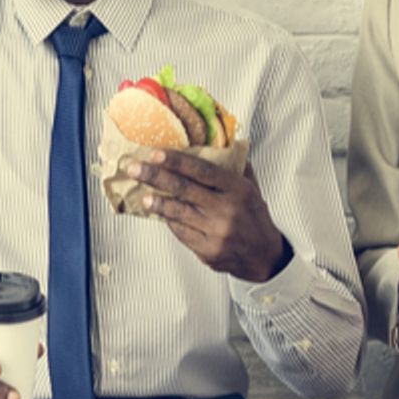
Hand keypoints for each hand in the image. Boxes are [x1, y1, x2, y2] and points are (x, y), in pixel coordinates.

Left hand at [121, 150, 288, 280]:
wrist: (264, 257)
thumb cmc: (254, 218)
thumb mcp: (252, 189)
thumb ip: (236, 167)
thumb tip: (221, 141)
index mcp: (238, 190)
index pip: (202, 171)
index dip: (176, 161)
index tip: (155, 154)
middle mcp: (227, 210)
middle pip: (184, 189)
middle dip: (155, 177)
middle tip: (134, 169)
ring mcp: (216, 232)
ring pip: (178, 213)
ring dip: (157, 202)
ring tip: (143, 194)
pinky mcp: (208, 251)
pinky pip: (181, 232)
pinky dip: (169, 221)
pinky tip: (160, 213)